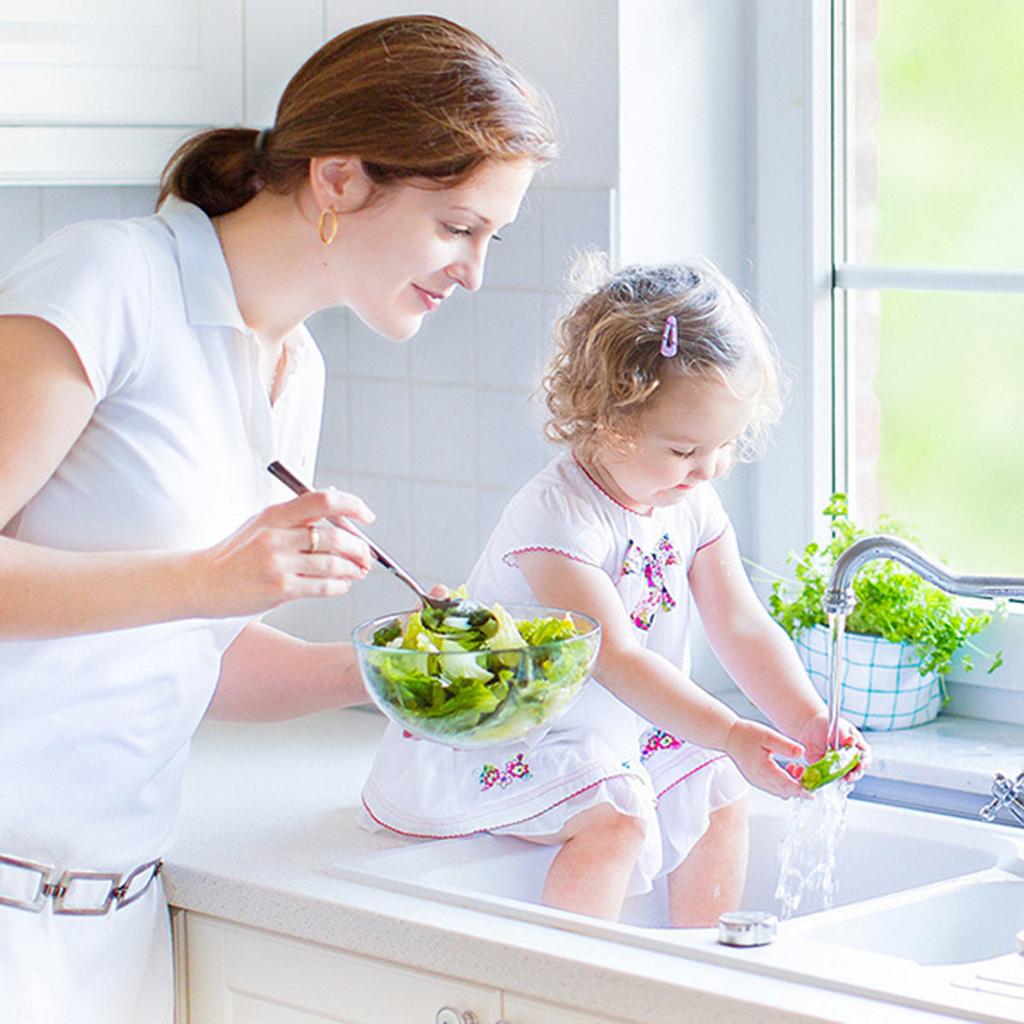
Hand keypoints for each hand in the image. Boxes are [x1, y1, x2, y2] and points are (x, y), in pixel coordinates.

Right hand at [190, 488, 374, 617]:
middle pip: (334, 536)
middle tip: (366, 555)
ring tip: (358, 571)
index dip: (352, 506)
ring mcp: (278, 563)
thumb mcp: (262, 523)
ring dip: (353, 569)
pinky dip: (339, 586)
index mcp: (275, 515)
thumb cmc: (235, 554)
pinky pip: (322, 587)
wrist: (204, 582)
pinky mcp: (280, 589)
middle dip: (359, 548)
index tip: (366, 516)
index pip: (323, 500)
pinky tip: (341, 585)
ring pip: (333, 563)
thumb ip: (297, 513)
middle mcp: (277, 536)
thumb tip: (334, 496)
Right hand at [725, 719, 808, 799]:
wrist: (728, 736)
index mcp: (763, 770)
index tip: (812, 793)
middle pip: (785, 792)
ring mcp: (757, 782)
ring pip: (780, 791)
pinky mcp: (756, 780)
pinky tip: (786, 770)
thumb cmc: (745, 734)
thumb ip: (785, 745)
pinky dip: (783, 783)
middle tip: (807, 772)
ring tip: (796, 767)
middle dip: (799, 786)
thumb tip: (802, 753)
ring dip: (791, 785)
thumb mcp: (768, 735)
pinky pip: (773, 787)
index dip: (801, 791)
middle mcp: (760, 780)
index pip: (786, 786)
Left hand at [797, 710, 871, 781]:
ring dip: (846, 778)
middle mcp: (850, 757)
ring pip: (847, 775)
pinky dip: (833, 778)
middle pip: (858, 769)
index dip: (865, 762)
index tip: (861, 764)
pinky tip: (831, 777)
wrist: (810, 728)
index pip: (866, 756)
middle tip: (851, 775)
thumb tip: (852, 740)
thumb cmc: (828, 725)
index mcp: (857, 746)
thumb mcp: (838, 727)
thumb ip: (845, 735)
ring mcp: (840, 764)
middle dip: (856, 774)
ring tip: (844, 778)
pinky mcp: (829, 769)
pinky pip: (833, 777)